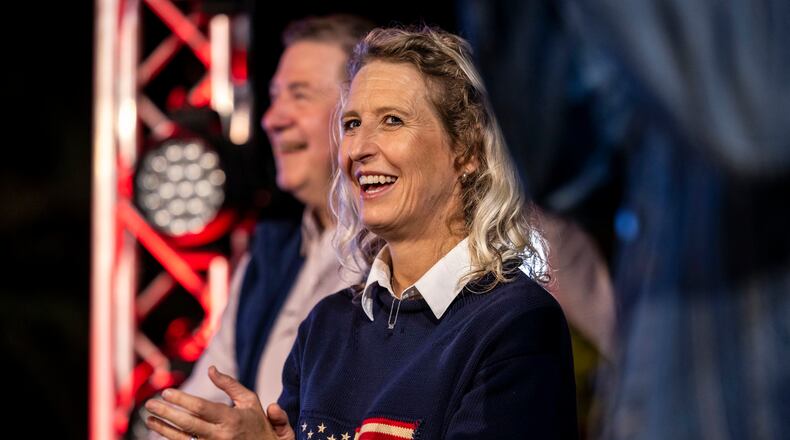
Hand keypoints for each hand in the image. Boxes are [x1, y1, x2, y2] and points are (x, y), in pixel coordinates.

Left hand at [144, 366, 294, 439]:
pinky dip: (173, 439)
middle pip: (187, 424)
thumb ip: (229, 384)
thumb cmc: (258, 423)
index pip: (201, 408)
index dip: (182, 400)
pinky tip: (162, 431)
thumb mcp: (250, 400)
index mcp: (231, 418)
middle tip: (150, 403)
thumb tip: (210, 369)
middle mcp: (221, 435)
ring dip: (163, 429)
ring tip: (150, 418)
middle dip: (166, 412)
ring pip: (183, 439)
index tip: (166, 392)